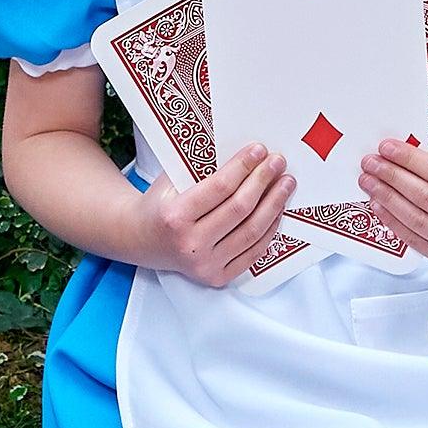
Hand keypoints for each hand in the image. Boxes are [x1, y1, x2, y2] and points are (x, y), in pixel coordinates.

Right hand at [137, 145, 295, 287]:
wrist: (141, 240)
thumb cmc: (159, 204)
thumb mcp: (170, 181)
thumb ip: (201, 170)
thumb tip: (245, 155)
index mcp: (175, 216)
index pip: (220, 188)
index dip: (243, 166)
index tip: (259, 150)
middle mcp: (190, 244)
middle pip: (239, 209)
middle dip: (263, 181)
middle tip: (278, 162)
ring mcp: (205, 264)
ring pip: (252, 232)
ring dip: (274, 204)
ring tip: (286, 184)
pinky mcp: (217, 277)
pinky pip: (253, 252)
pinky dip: (269, 229)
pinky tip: (277, 210)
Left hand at [358, 138, 427, 268]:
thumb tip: (404, 159)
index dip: (409, 160)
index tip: (387, 147)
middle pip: (423, 197)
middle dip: (392, 177)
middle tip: (370, 162)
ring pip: (416, 220)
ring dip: (387, 198)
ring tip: (368, 182)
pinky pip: (415, 240)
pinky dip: (394, 223)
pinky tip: (379, 206)